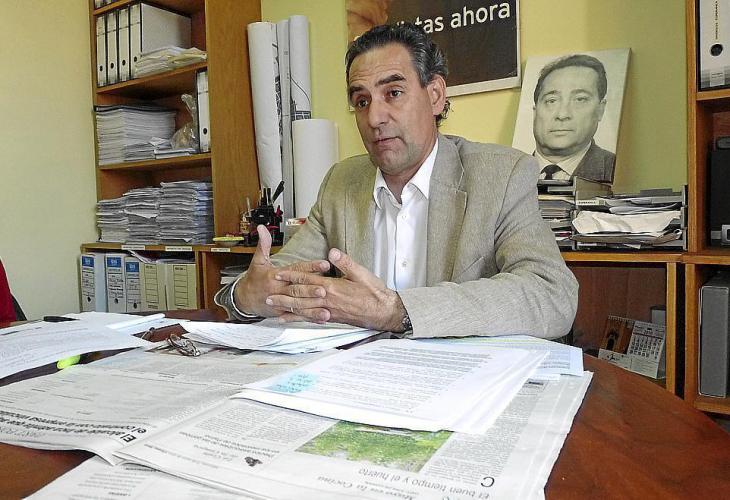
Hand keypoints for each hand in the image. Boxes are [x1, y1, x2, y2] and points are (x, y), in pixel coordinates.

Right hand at [232, 225, 329, 316]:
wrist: (243, 300)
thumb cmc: (253, 279)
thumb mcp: (257, 261)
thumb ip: (263, 244)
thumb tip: (262, 228)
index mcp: (275, 275)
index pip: (295, 270)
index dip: (310, 267)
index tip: (324, 264)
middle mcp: (278, 290)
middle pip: (297, 289)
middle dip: (311, 289)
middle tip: (325, 288)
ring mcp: (280, 303)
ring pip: (298, 305)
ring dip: (313, 307)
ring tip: (327, 308)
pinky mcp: (282, 313)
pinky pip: (297, 316)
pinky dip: (310, 317)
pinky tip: (322, 318)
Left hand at [266, 248, 406, 331]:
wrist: (383, 312)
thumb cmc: (374, 292)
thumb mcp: (361, 273)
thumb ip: (345, 262)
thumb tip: (332, 252)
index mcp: (333, 287)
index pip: (307, 280)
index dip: (291, 277)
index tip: (278, 274)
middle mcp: (328, 301)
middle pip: (300, 296)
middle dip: (283, 295)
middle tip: (268, 294)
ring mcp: (329, 311)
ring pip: (303, 309)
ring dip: (287, 308)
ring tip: (273, 307)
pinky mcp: (332, 318)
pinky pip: (310, 319)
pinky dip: (298, 319)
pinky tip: (290, 319)